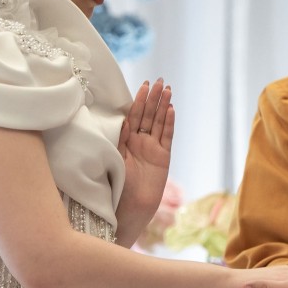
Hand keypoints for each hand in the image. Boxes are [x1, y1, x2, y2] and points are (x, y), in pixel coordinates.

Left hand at [118, 79, 173, 213]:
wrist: (131, 207)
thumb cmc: (118, 186)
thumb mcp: (116, 158)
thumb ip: (121, 139)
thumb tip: (124, 120)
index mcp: (128, 140)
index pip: (135, 115)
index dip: (139, 100)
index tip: (144, 85)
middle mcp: (142, 141)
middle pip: (149, 115)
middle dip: (154, 98)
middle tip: (160, 80)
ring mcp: (154, 148)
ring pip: (160, 122)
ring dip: (163, 106)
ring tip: (168, 90)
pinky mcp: (164, 157)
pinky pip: (167, 136)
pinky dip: (169, 123)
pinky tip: (171, 109)